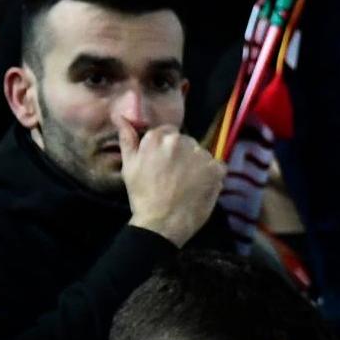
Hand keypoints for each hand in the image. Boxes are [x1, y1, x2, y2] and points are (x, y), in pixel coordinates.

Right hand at [120, 120, 225, 245]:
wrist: (162, 222)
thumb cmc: (143, 195)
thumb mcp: (129, 165)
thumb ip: (127, 138)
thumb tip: (121, 117)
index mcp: (157, 137)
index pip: (169, 132)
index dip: (168, 149)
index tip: (165, 164)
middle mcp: (180, 141)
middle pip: (187, 142)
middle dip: (183, 155)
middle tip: (176, 176)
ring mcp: (200, 154)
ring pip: (202, 154)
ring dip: (198, 164)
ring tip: (188, 184)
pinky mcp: (215, 169)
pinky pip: (218, 166)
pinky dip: (213, 175)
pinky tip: (201, 187)